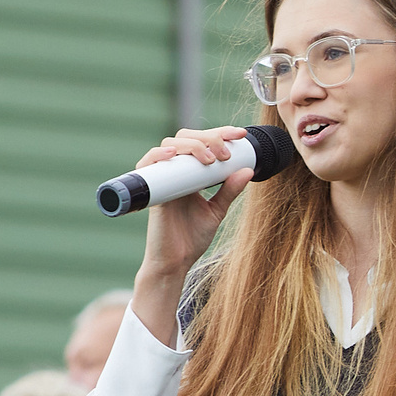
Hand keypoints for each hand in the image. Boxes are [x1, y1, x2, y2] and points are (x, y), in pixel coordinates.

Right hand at [130, 128, 256, 345]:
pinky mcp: (150, 189)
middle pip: (186, 137)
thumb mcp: (217, 210)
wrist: (176, 262)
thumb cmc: (192, 238)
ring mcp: (161, 178)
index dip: (220, 133)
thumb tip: (248, 169)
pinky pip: (148, 163)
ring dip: (192, 145)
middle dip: (209, 137)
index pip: (202, 142)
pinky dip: (158, 154)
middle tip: (226, 152)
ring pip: (170, 145)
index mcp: (190, 173)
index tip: (241, 135)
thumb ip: (229, 191)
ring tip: (210, 159)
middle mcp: (174, 171)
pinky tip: (173, 154)